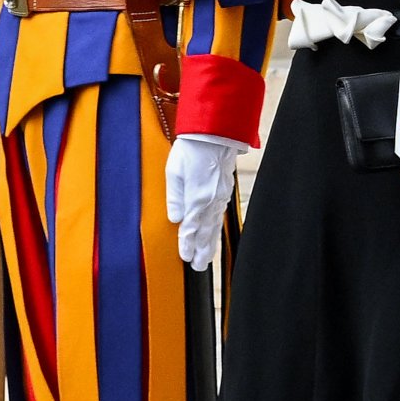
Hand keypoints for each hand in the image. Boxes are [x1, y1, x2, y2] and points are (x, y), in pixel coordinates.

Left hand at [165, 135, 239, 270]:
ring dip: (211, 243)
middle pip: (206, 232)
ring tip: (207, 257)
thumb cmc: (191, 149)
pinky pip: (220, 215)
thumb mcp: (174, 172)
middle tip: (199, 267)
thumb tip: (175, 218)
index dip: (187, 245)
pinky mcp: (225, 190)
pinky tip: (214, 233)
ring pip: (215, 226)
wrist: (214, 133)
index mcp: (196, 199)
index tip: (185, 257)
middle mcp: (210, 201)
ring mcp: (220, 197)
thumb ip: (174, 198)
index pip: (191, 229)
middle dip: (202, 251)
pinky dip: (217, 228)